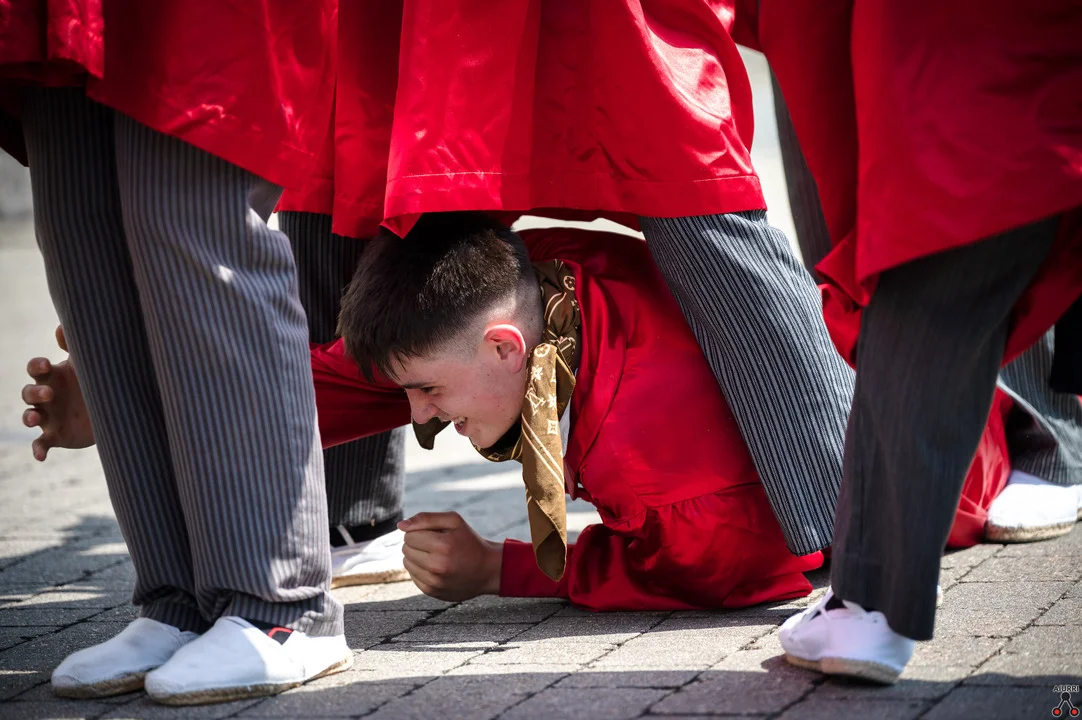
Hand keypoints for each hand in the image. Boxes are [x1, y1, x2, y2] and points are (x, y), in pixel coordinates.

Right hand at [21, 326, 94, 460]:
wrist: (117, 409)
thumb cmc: (98, 381)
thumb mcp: (88, 364)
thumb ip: (75, 347)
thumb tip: (62, 326)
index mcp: (54, 376)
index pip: (35, 369)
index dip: (36, 366)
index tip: (46, 364)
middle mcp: (47, 397)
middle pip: (27, 392)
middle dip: (34, 392)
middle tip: (49, 393)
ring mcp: (49, 417)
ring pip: (29, 416)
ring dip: (28, 417)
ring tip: (34, 419)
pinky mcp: (55, 436)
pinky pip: (40, 444)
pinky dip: (37, 450)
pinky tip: (40, 456)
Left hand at [398, 511, 502, 601]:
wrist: (487, 570)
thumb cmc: (469, 542)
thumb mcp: (454, 521)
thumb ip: (426, 518)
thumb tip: (401, 525)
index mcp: (442, 545)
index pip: (409, 535)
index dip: (420, 531)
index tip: (434, 534)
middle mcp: (437, 566)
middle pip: (406, 549)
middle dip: (417, 543)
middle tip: (436, 544)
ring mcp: (433, 582)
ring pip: (406, 563)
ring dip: (417, 556)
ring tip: (435, 555)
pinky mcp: (431, 592)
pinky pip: (412, 575)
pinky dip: (420, 569)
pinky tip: (436, 567)